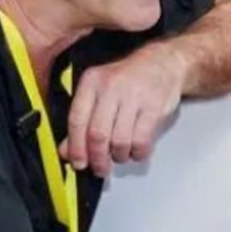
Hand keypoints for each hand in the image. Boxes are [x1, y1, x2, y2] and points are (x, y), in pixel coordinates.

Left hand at [62, 46, 186, 174]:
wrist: (164, 63)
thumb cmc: (129, 79)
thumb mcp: (100, 92)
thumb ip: (82, 120)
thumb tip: (67, 150)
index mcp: (92, 82)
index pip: (77, 120)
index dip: (76, 147)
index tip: (78, 163)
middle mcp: (111, 87)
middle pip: (97, 134)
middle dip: (97, 158)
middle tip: (100, 168)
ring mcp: (134, 96)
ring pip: (119, 141)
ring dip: (118, 156)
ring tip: (120, 154)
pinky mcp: (154, 108)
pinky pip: (141, 141)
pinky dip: (137, 153)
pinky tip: (135, 150)